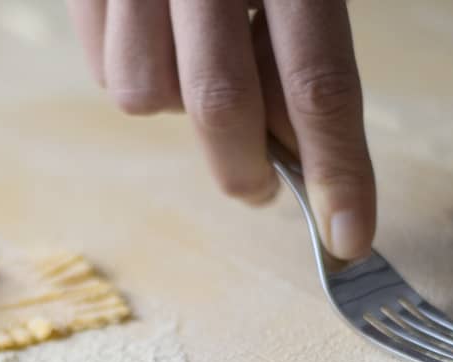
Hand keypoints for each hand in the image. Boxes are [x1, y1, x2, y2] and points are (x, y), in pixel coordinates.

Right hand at [67, 0, 376, 260]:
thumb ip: (307, 34)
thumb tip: (299, 146)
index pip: (319, 79)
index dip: (337, 169)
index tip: (350, 236)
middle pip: (220, 102)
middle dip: (244, 168)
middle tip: (261, 190)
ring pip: (144, 95)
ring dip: (179, 109)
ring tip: (201, 65)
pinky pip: (102, 65)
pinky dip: (137, 77)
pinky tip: (162, 39)